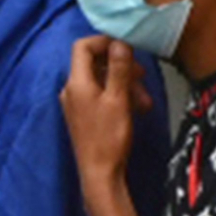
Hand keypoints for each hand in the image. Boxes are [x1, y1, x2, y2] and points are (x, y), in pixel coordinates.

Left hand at [59, 35, 152, 186]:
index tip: (126, 47)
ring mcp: (76, 103)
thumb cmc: (109, 137)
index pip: (82, 47)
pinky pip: (100, 96)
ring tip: (144, 100)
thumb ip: (118, 69)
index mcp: (76, 82)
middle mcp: (71, 89)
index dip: (104, 42)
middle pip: (94, 64)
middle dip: (121, 67)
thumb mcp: (118, 99)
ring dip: (125, 84)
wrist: (99, 173)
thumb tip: (119, 43)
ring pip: (101, 81)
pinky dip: (118, 97)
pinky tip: (137, 108)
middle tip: (142, 76)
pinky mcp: (83, 114)